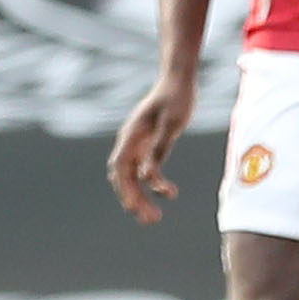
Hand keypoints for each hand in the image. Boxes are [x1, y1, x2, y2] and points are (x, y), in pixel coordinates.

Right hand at [107, 73, 193, 223]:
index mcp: (131, 135)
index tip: (135, 207)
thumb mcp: (172, 122)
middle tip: (151, 220)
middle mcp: (130, 141)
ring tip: (154, 217)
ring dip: (141, 197)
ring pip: (132, 177)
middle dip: (134, 200)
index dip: (124, 189)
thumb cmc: (176, 97)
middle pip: (124, 177)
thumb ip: (159, 148)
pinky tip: (168, 192)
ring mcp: (138, 144)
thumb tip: (146, 177)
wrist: (179, 79)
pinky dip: (153, 185)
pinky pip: (145, 171)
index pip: (119, 168)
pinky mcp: (148, 146)